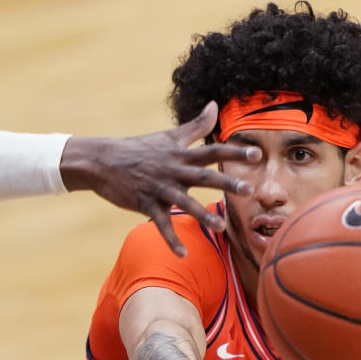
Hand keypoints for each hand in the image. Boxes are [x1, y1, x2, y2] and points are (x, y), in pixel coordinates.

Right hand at [60, 101, 259, 256]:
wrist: (102, 161)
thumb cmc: (139, 148)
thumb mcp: (169, 135)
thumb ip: (196, 125)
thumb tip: (215, 105)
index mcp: (181, 155)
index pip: (212, 151)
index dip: (235, 153)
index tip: (258, 154)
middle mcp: (173, 170)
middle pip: (204, 177)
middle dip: (227, 183)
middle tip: (249, 191)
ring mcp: (159, 188)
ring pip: (184, 203)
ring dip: (202, 215)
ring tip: (220, 227)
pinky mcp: (145, 203)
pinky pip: (161, 224)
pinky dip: (171, 239)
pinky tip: (183, 254)